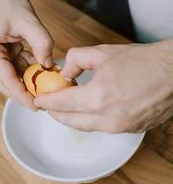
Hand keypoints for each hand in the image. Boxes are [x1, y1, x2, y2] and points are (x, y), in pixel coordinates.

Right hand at [0, 0, 52, 108]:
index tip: (35, 106)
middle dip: (25, 93)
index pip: (5, 79)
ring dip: (30, 82)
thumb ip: (41, 42)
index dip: (21, 95)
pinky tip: (45, 72)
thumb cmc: (6, 1)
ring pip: (14, 77)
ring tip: (48, 89)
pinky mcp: (6, 53)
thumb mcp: (27, 20)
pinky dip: (32, 70)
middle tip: (43, 104)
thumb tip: (49, 64)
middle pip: (7, 83)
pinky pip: (19, 67)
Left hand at [34, 42, 172, 131]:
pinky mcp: (130, 131)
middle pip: (69, 121)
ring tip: (66, 106)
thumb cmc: (144, 61)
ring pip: (84, 127)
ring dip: (72, 117)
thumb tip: (64, 73)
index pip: (61, 103)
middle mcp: (107, 118)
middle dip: (55, 112)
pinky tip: (89, 109)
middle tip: (49, 104)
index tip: (38, 99)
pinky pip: (101, 128)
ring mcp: (119, 128)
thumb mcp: (104, 53)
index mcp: (98, 97)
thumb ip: (76, 61)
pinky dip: (90, 120)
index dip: (46, 101)